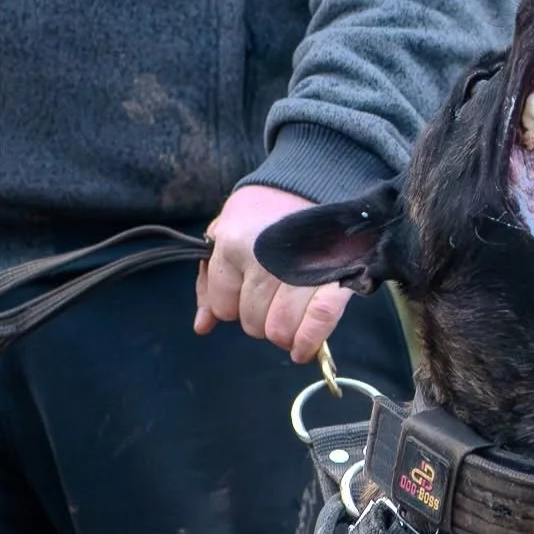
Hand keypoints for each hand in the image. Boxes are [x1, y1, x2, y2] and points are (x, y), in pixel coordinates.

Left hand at [194, 184, 351, 362]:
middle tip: (273, 297)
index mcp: (232, 246)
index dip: (234, 306)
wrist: (316, 182)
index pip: (224, 308)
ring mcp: (299, 270)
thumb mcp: (227, 232)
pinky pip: (317, 322)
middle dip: (260, 318)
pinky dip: (308, 342)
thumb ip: (210, 281)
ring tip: (289, 312)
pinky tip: (302, 351)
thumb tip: (202, 326)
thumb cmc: (268, 212)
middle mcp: (263, 260)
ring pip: (279, 331)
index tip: (246, 291)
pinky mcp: (331, 277)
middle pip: (252, 323)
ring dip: (283, 331)